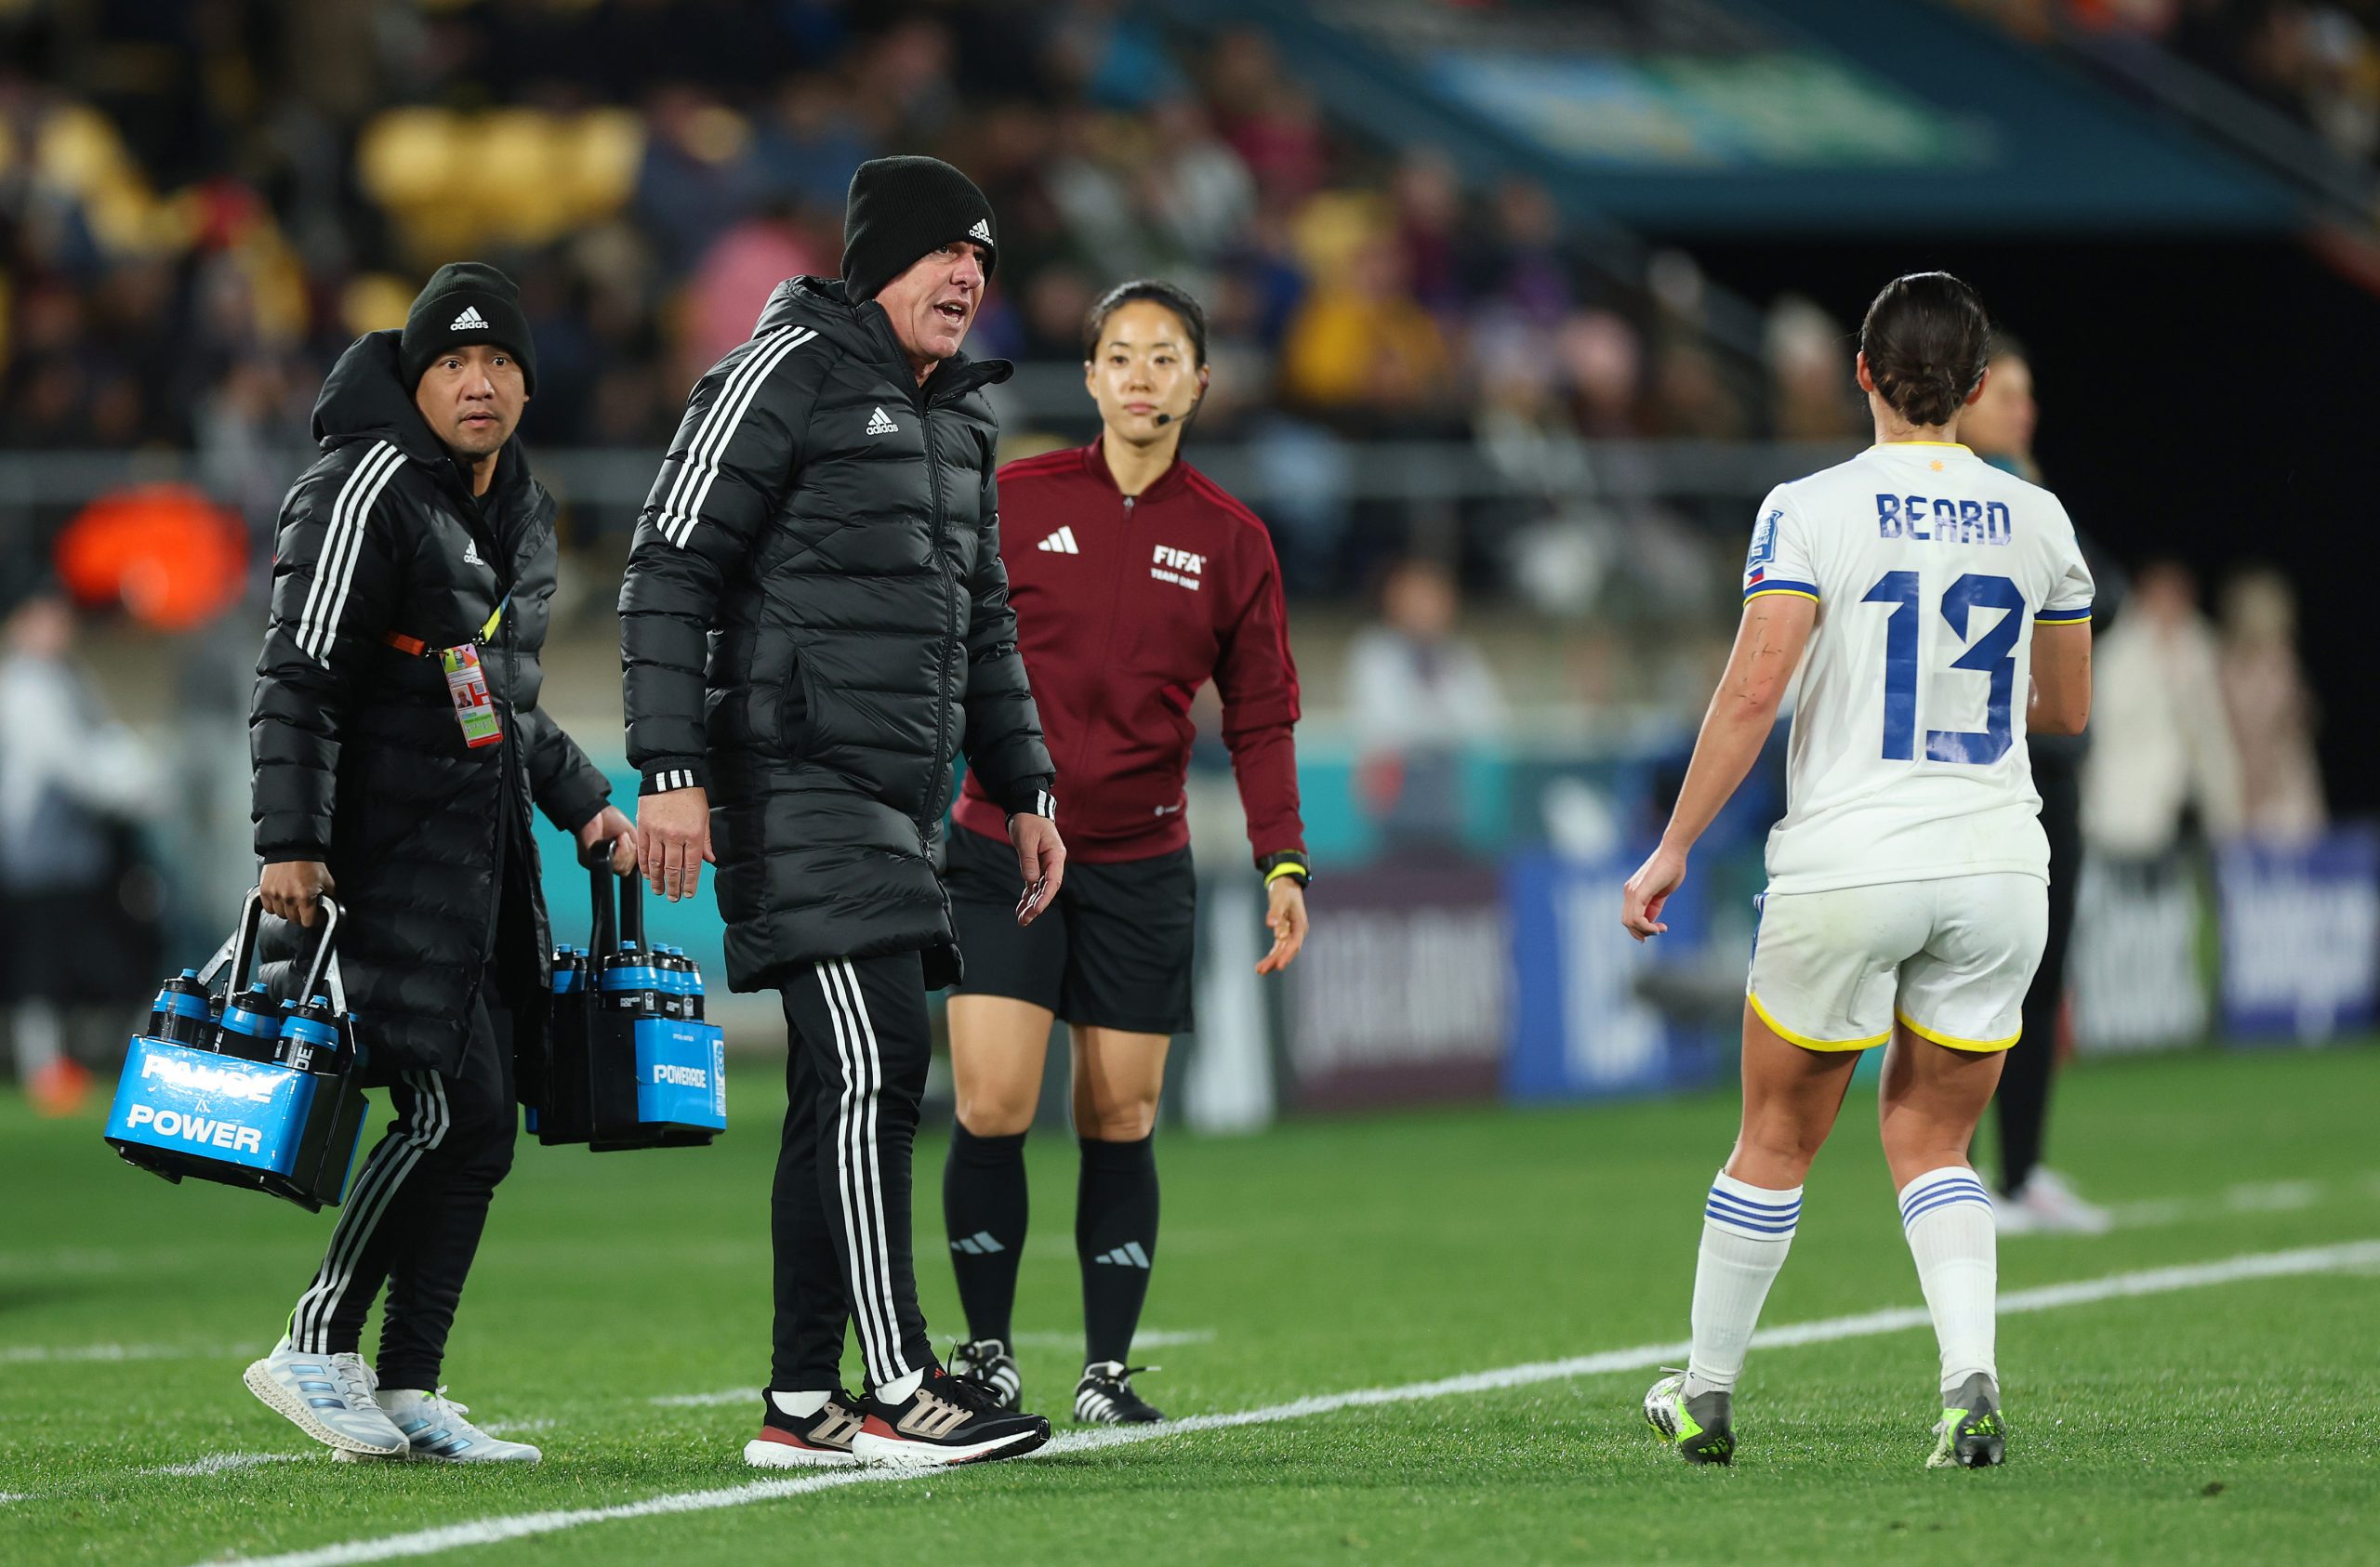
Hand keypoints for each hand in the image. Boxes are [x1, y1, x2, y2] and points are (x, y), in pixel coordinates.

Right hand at [261, 860, 334, 927]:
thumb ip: (329, 897)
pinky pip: (268, 908)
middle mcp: (288, 898)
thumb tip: (329, 907)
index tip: (316, 916)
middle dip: (302, 916)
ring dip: (288, 911)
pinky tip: (281, 899)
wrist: (293, 849)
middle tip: (305, 908)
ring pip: (280, 915)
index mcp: (305, 897)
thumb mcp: (328, 881)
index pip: (308, 922)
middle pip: (294, 920)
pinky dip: (274, 906)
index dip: (314, 920)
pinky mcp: (265, 890)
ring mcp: (275, 895)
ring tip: (293, 902)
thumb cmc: (310, 862)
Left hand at [575, 804, 638, 874]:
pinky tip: (617, 839)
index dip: (634, 858)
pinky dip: (620, 851)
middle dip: (630, 853)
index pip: (628, 868)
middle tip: (624, 838)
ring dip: (626, 850)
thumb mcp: (632, 835)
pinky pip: (613, 863)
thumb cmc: (612, 819)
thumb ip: (638, 851)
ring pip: (621, 868)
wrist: (598, 811)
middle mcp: (607, 860)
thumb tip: (641, 864)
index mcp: (615, 855)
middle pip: (626, 870)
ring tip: (620, 837)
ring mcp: (599, 860)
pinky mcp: (591, 860)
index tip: (633, 845)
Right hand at [637, 786, 712, 901]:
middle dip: (673, 886)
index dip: (690, 883)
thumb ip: (706, 841)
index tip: (688, 893)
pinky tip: (647, 875)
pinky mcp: (644, 827)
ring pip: (656, 863)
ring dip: (657, 880)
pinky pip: (643, 852)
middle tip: (673, 898)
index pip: (692, 866)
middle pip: (673, 868)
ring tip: (658, 891)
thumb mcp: (705, 817)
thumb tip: (710, 860)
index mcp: (693, 835)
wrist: (670, 775)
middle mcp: (675, 836)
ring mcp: (657, 833)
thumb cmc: (690, 795)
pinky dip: (645, 866)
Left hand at [1010, 813, 1065, 925]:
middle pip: (1048, 889)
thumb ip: (1029, 861)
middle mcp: (1053, 862)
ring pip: (1040, 889)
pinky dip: (1028, 896)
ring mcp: (1045, 865)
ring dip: (1032, 904)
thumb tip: (1031, 881)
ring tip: (1022, 919)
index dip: (1045, 897)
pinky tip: (1022, 908)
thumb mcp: (1026, 839)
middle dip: (1037, 905)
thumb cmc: (1028, 821)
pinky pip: (1033, 885)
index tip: (1037, 909)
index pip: (1053, 881)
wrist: (1026, 809)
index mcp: (1056, 855)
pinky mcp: (1036, 866)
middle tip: (1026, 919)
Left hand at [1256, 875, 1307, 974]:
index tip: (1280, 966)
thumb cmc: (1284, 890)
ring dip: (1271, 960)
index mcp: (1300, 925)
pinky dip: (1271, 955)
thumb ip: (1275, 912)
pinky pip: (1277, 947)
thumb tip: (1270, 925)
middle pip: (1287, 950)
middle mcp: (1296, 932)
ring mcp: (1290, 933)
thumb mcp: (1279, 899)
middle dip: (1275, 961)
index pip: (1294, 944)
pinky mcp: (1283, 932)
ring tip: (1259, 971)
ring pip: (1281, 951)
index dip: (1287, 955)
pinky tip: (1262, 964)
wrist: (1286, 883)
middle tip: (1262, 970)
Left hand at [1621, 842, 1686, 941]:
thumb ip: (1654, 906)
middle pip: (1627, 922)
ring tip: (1660, 930)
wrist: (1674, 852)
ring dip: (1645, 931)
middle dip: (1642, 932)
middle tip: (1659, 931)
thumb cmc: (1671, 869)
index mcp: (1633, 892)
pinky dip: (1646, 927)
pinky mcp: (1639, 892)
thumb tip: (1651, 922)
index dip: (1640, 929)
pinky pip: (1636, 917)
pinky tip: (1658, 928)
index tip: (1658, 930)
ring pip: (1630, 922)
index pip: (1629, 917)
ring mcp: (1632, 892)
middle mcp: (1629, 892)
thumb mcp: (1661, 893)